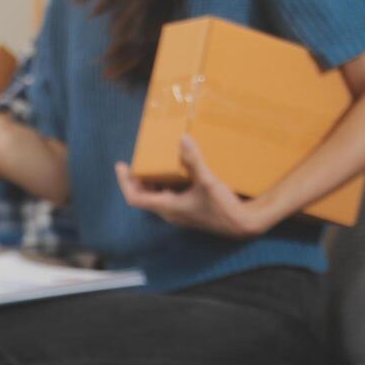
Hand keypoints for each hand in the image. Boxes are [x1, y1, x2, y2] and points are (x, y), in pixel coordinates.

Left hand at [116, 136, 276, 238]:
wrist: (243, 224)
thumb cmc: (223, 207)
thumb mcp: (208, 181)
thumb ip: (194, 161)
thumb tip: (182, 139)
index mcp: (168, 207)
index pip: (135, 198)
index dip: (125, 182)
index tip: (121, 166)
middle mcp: (170, 212)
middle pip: (143, 196)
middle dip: (137, 179)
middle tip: (137, 160)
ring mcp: (179, 213)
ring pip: (157, 196)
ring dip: (152, 180)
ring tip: (153, 162)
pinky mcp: (189, 210)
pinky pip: (170, 196)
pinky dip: (167, 183)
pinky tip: (176, 170)